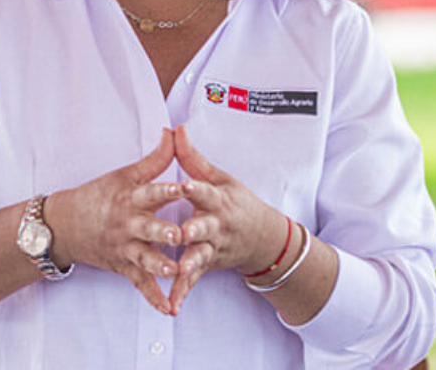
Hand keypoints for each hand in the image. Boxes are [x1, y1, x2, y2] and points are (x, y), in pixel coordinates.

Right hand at [47, 129, 181, 314]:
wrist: (63, 225)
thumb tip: (175, 133)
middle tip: (178, 233)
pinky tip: (169, 309)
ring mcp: (124, 247)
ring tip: (176, 270)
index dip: (166, 189)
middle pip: (145, 227)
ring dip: (160, 264)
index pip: (149, 191)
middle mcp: (126, 223)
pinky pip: (140, 284)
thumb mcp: (123, 174)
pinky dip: (154, 298)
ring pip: (144, 257)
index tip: (184, 188)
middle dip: (161, 230)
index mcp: (129, 198)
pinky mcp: (123, 266)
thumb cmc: (98, 196)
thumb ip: (154, 158)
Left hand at [169, 125, 285, 313]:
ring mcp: (213, 248)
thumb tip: (175, 129)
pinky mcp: (208, 266)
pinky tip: (171, 305)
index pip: (206, 192)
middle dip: (194, 230)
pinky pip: (194, 280)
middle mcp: (217, 225)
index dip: (196, 188)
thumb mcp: (218, 178)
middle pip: (204, 227)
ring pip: (200, 256)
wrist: (264, 240)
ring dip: (189, 264)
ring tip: (178, 271)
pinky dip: (183, 292)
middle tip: (181, 233)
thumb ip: (192, 158)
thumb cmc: (235, 203)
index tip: (184, 185)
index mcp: (218, 200)